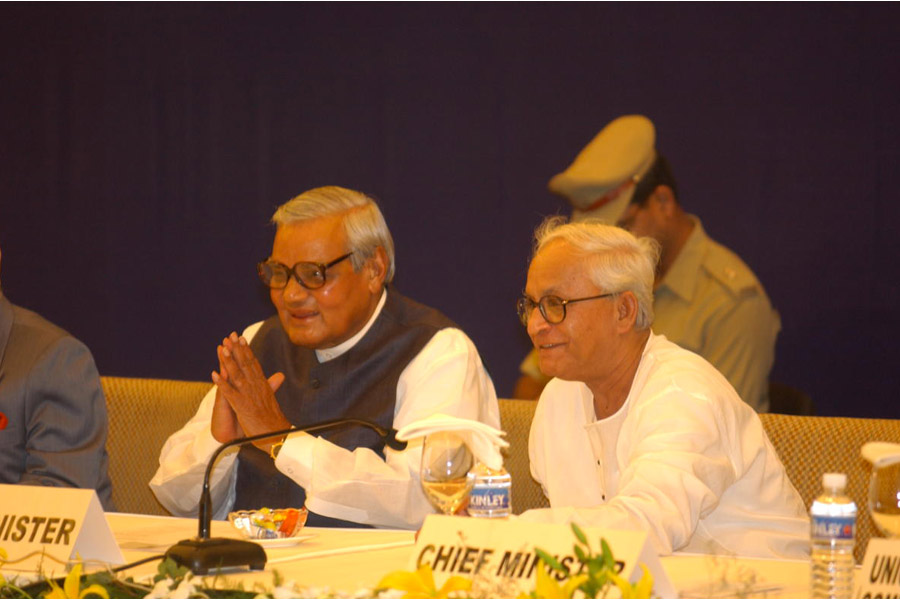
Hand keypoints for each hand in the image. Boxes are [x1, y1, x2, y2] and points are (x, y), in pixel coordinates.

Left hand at [212, 332, 288, 450]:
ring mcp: (249, 396)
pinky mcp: (242, 406)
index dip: (246, 351)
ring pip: (237, 375)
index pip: (253, 364)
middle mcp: (256, 387)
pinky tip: (214, 374)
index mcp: (262, 385)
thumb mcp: (273, 399)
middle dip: (237, 350)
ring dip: (229, 361)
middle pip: (246, 365)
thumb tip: (279, 375)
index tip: (241, 339)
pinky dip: (221, 383)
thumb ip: (273, 385)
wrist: (277, 435)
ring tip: (222, 349)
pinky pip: (230, 393)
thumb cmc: (274, 419)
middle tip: (231, 336)